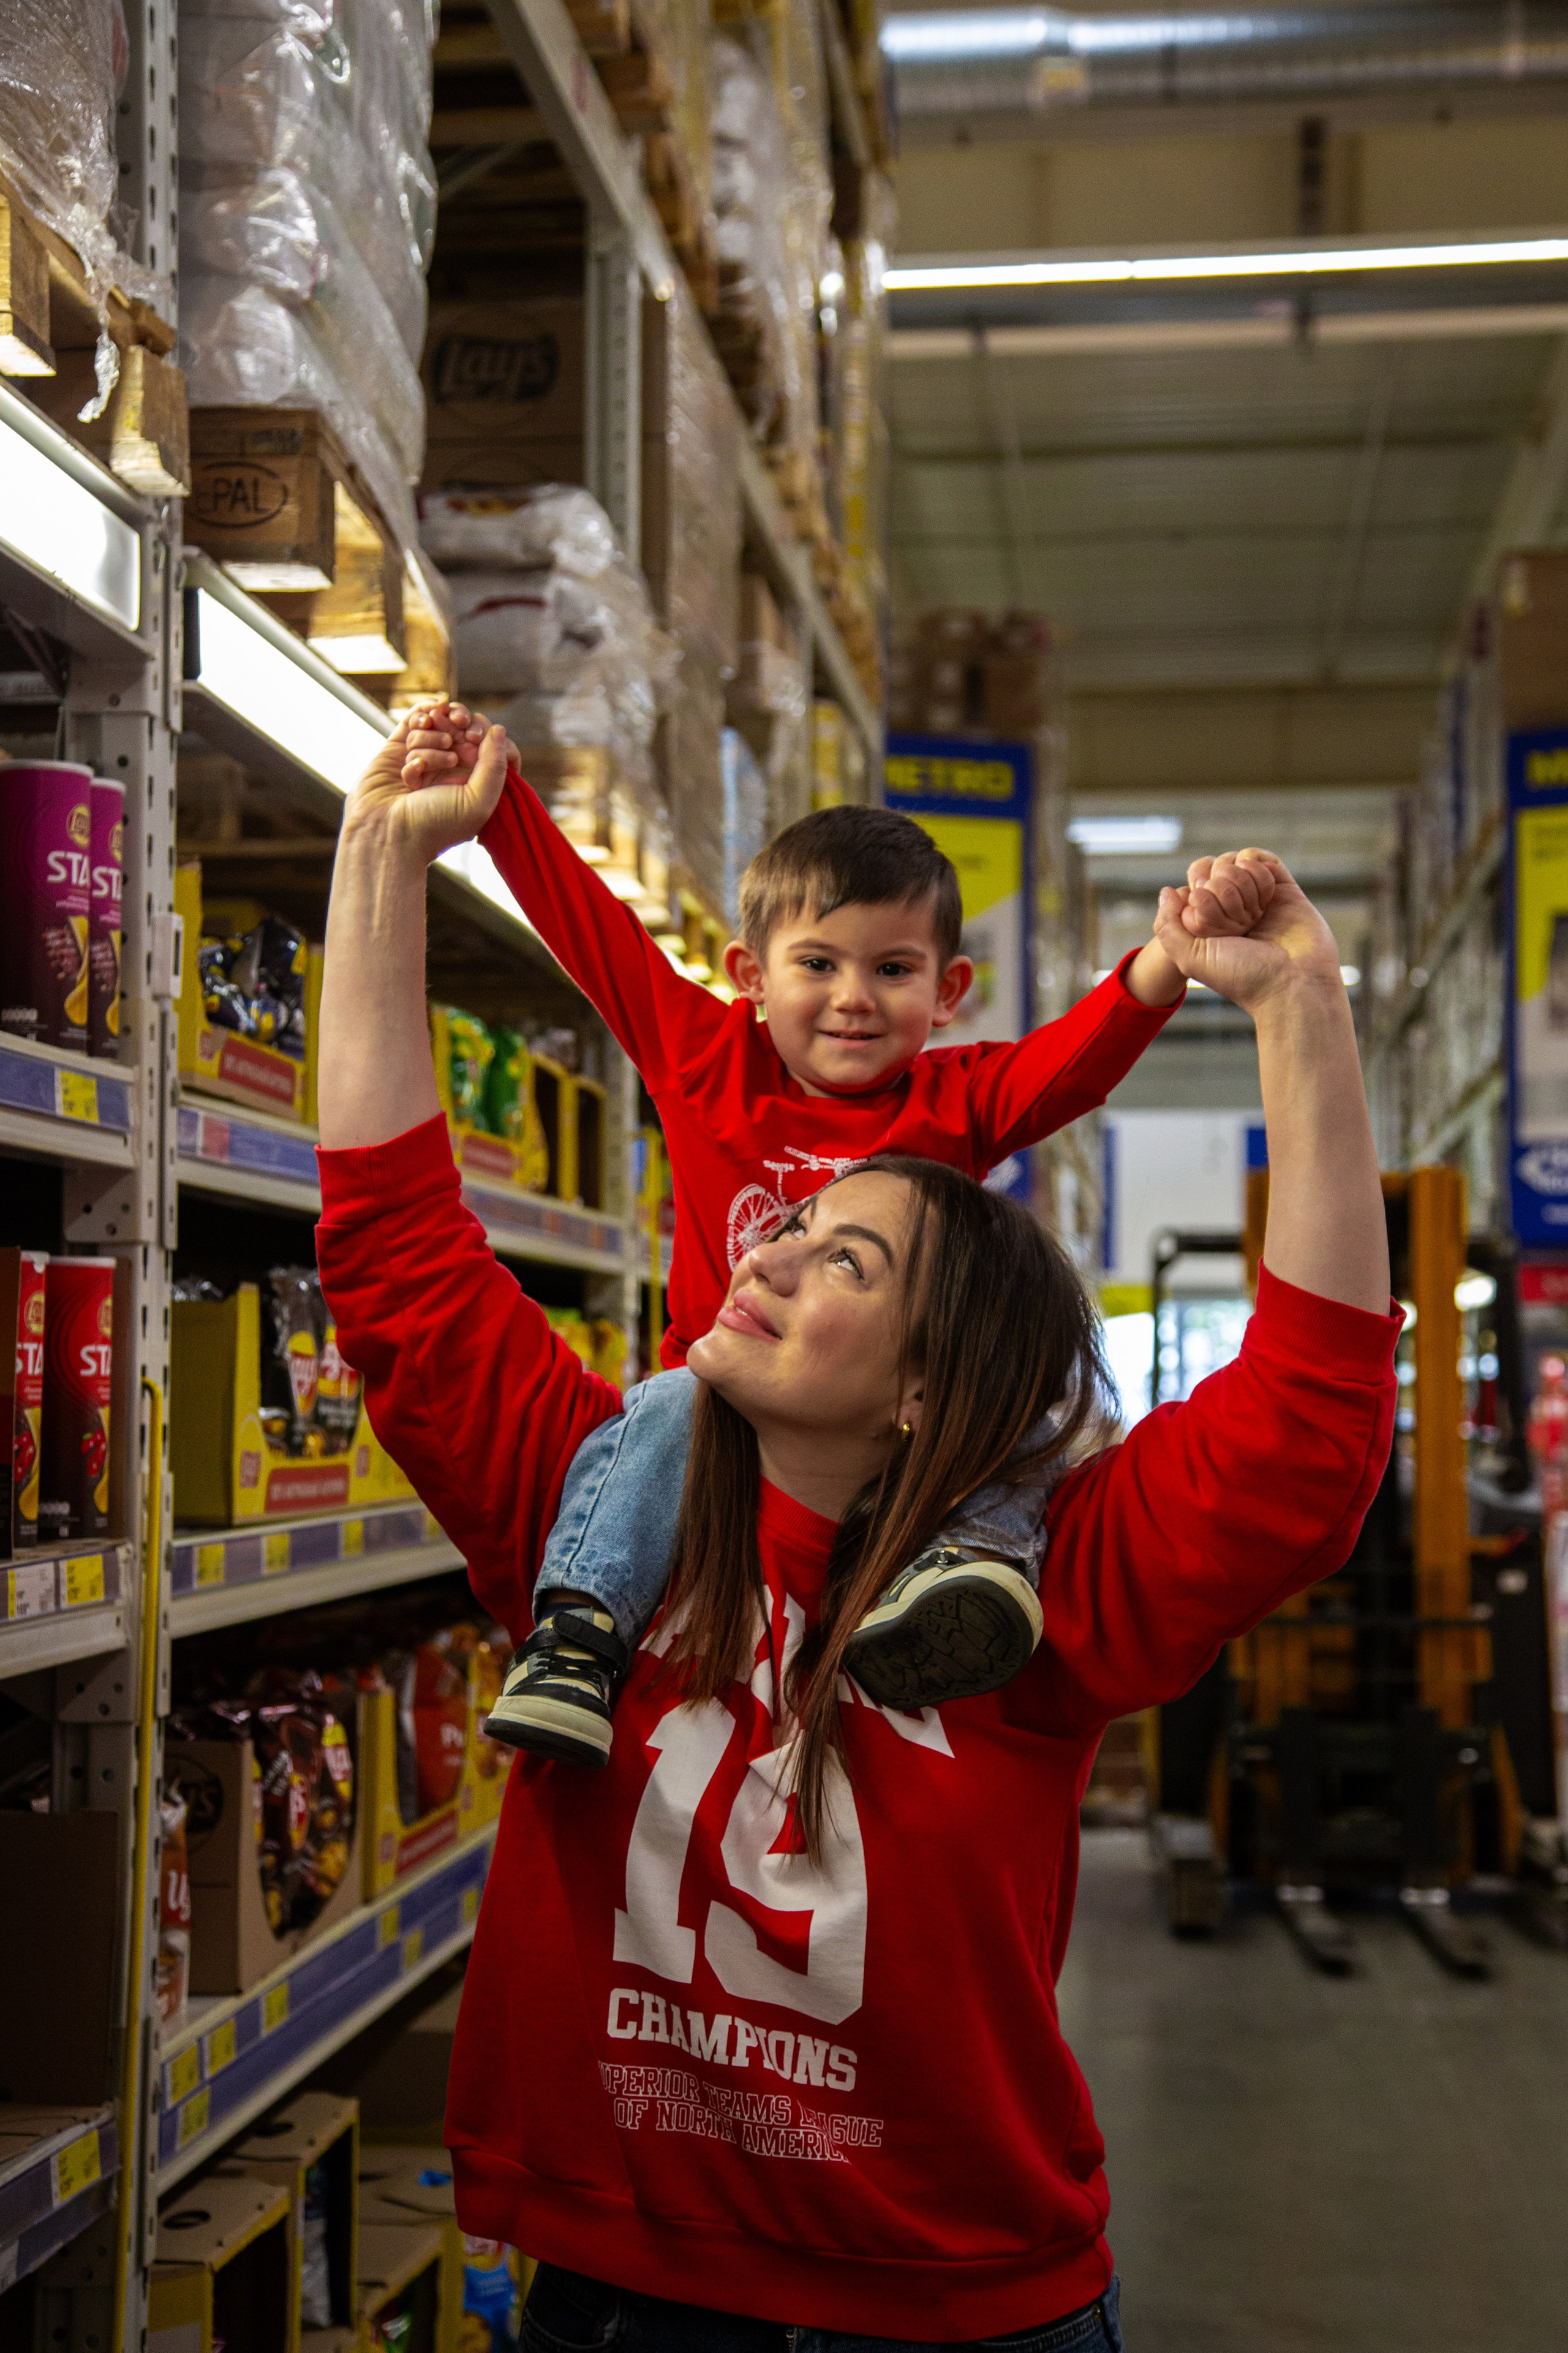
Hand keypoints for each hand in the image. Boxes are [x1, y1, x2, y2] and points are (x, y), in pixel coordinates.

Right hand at [343, 699, 512, 866]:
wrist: (387, 834)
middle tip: (455, 730)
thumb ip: (495, 766)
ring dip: (431, 738)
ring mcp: (423, 757)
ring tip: (423, 763)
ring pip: (435, 726)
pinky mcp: (397, 750)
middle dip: (459, 723)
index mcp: (474, 782)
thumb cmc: (435, 826)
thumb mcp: (478, 801)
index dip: (483, 733)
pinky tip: (420, 727)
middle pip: (461, 727)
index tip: (474, 737)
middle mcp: (450, 769)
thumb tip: (498, 729)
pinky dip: (418, 719)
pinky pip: (412, 721)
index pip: (487, 743)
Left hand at [1153, 852, 1343, 1013]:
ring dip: (1240, 881)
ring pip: (1236, 862)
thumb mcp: (1191, 959)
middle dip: (1222, 890)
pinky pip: (1263, 859)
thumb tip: (1167, 891)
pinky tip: (1263, 888)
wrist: (1294, 984)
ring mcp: (1258, 899)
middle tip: (1239, 923)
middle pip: (1214, 871)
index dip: (1199, 895)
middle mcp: (1233, 911)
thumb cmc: (1243, 977)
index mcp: (1210, 925)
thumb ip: (1168, 927)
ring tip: (1255, 911)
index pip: (1193, 886)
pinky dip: (1257, 864)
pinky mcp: (1284, 889)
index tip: (1212, 924)